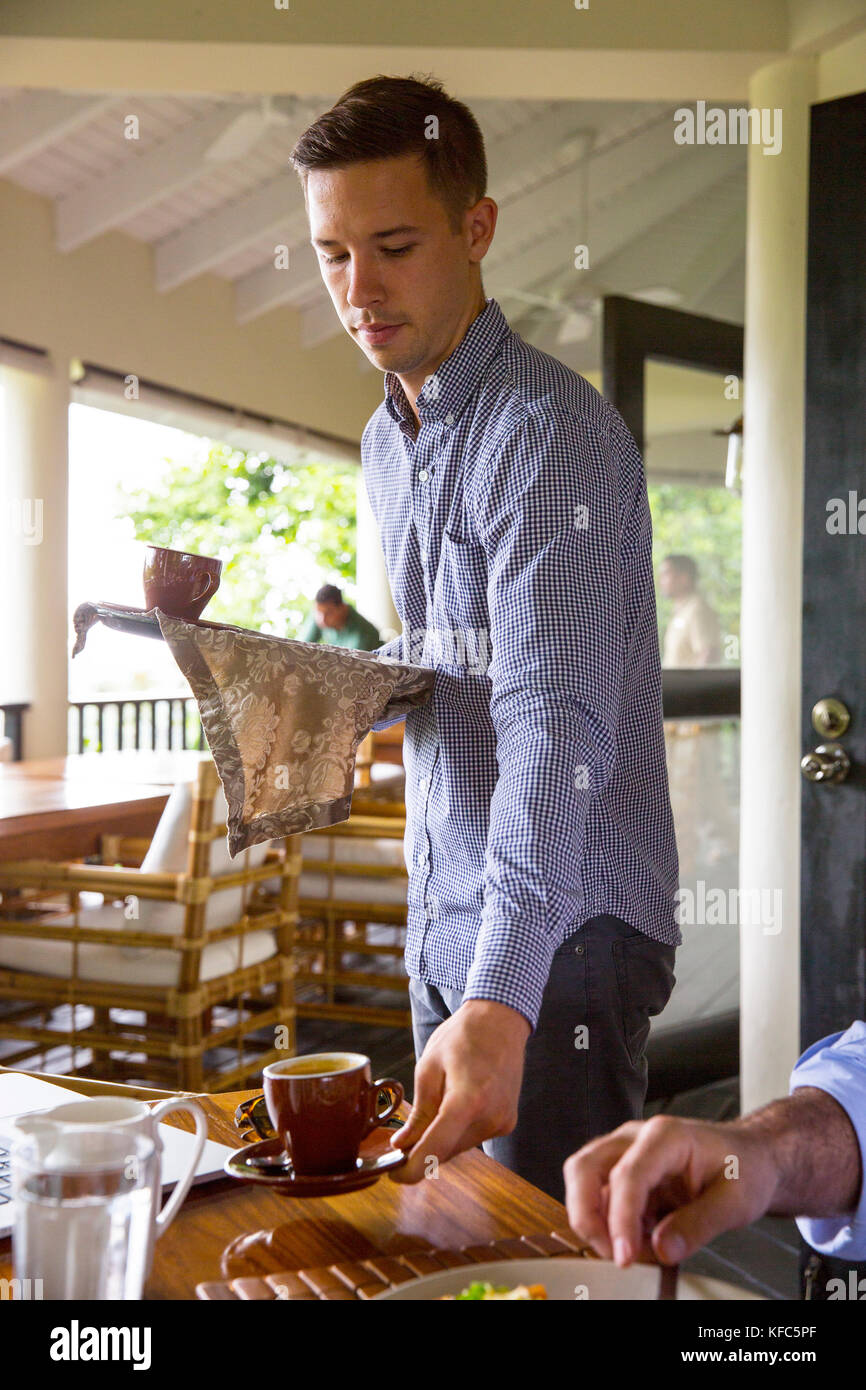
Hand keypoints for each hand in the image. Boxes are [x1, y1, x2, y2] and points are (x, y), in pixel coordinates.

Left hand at [388, 999, 529, 1182]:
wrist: (499, 1021)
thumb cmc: (461, 1037)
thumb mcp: (429, 1068)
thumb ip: (419, 1112)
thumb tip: (404, 1144)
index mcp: (467, 1101)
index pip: (436, 1150)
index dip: (412, 1169)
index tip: (394, 1175)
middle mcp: (490, 1117)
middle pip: (446, 1151)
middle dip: (422, 1151)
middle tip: (402, 1140)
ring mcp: (502, 1122)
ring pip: (459, 1147)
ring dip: (441, 1140)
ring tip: (434, 1107)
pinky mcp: (507, 1122)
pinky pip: (474, 1138)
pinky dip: (458, 1132)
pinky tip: (453, 1107)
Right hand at [563, 1114, 779, 1266]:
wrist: (750, 1158)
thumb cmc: (744, 1169)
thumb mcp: (735, 1202)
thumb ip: (699, 1225)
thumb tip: (662, 1250)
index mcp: (666, 1136)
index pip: (628, 1175)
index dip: (620, 1219)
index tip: (624, 1256)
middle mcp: (635, 1138)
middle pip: (585, 1168)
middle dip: (587, 1216)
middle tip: (613, 1255)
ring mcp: (625, 1152)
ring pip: (584, 1180)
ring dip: (596, 1221)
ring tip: (632, 1250)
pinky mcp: (623, 1171)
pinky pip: (600, 1197)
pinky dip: (611, 1224)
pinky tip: (640, 1239)